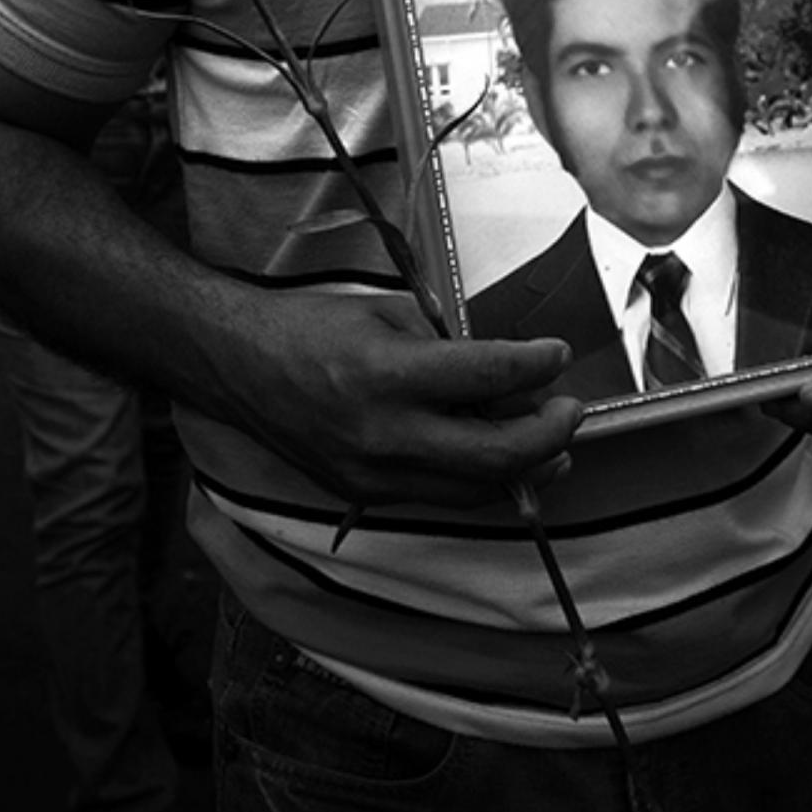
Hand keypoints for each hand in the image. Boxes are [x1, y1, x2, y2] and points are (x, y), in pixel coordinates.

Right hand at [220, 292, 584, 507]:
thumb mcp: (389, 315)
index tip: (559, 353)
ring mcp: (372, 474)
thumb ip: (450, 346)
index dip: (536, 364)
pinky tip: (501, 460)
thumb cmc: (312, 327)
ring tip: (555, 448)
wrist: (240, 365)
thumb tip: (508, 371)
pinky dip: (480, 480)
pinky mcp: (364, 495)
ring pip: (473, 490)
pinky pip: (441, 496)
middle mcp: (382, 434)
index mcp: (386, 374)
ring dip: (526, 471)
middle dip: (548, 436)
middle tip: (571, 411)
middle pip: (493, 455)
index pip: (486, 374)